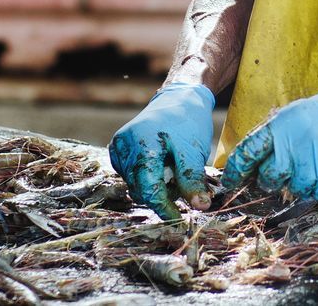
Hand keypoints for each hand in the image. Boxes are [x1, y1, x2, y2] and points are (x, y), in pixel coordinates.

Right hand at [109, 82, 214, 219]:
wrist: (179, 97)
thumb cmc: (188, 122)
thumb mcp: (194, 151)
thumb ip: (192, 180)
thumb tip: (200, 207)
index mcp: (143, 144)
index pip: (149, 189)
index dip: (163, 208)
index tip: (178, 220)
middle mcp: (124, 145)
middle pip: (140, 188)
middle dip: (161, 194)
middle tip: (182, 186)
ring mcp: (118, 145)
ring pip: (134, 183)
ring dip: (153, 185)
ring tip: (172, 169)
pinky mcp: (117, 147)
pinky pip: (130, 173)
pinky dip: (145, 176)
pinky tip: (160, 164)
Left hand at [221, 81, 317, 202]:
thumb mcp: (298, 114)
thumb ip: (275, 137)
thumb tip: (249, 166)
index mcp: (282, 125)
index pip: (247, 152)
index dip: (235, 171)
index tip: (230, 183)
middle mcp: (296, 145)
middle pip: (269, 180)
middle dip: (273, 180)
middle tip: (288, 169)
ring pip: (296, 191)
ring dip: (304, 182)